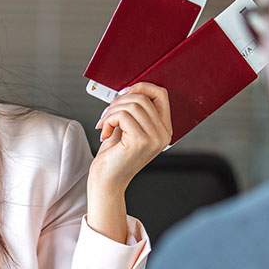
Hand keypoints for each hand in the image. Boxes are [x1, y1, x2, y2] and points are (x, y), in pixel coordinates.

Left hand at [85, 83, 171, 240]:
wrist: (107, 181)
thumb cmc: (114, 155)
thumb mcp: (127, 127)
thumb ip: (133, 110)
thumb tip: (130, 89)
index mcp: (163, 129)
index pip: (161, 94)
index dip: (141, 87)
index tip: (123, 93)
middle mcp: (163, 134)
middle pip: (142, 97)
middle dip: (118, 101)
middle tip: (107, 115)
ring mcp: (154, 138)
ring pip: (131, 105)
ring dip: (111, 112)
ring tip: (104, 125)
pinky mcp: (141, 141)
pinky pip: (122, 115)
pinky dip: (108, 120)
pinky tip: (105, 132)